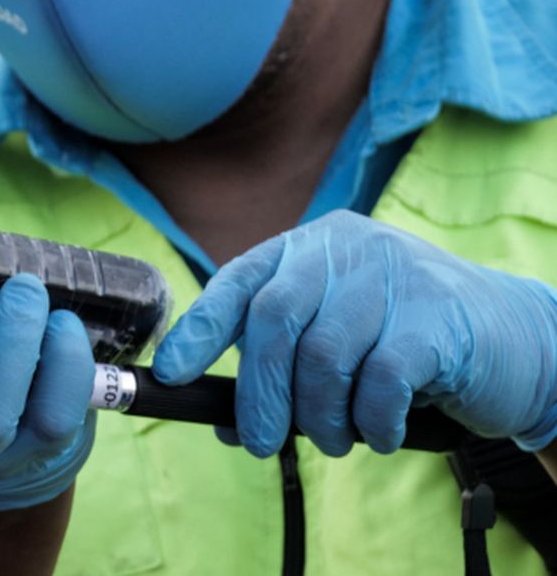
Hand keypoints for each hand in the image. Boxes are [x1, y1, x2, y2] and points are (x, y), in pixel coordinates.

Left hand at [153, 210, 556, 456]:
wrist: (516, 336)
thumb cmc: (407, 341)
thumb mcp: (339, 338)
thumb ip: (282, 366)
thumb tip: (221, 422)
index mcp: (308, 246)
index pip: (239, 281)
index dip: (199, 328)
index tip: (171, 373)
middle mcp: (344, 249)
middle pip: (274, 319)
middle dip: (258, 391)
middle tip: (259, 440)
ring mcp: (392, 276)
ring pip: (324, 356)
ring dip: (319, 416)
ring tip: (333, 440)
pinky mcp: (435, 316)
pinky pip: (381, 381)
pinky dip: (371, 422)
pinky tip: (380, 434)